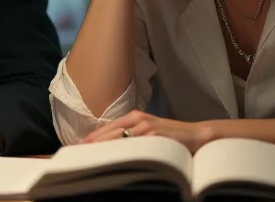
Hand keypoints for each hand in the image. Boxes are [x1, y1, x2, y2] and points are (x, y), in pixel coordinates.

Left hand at [79, 110, 219, 152]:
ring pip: (118, 138)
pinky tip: (111, 157)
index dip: (91, 137)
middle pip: (108, 132)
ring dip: (102, 147)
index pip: (107, 128)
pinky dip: (121, 150)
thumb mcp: (149, 133)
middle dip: (92, 143)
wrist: (198, 135)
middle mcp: (137, 119)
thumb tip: (112, 148)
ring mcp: (146, 126)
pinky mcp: (155, 135)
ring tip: (88, 156)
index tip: (77, 146)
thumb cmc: (172, 137)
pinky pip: (133, 144)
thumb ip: (131, 136)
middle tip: (76, 152)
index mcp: (134, 117)